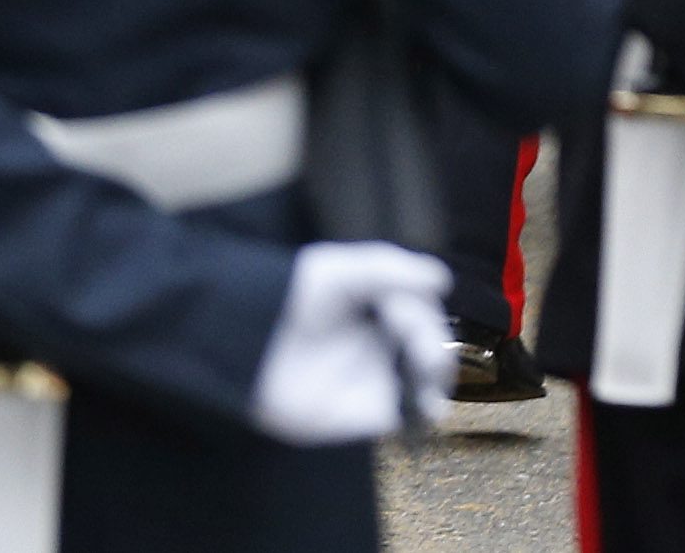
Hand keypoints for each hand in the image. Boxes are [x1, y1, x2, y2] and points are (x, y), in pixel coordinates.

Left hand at [248, 241, 456, 444]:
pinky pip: (403, 415)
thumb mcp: (335, 271)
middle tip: (424, 352)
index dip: (418, 310)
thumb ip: (388, 269)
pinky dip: (421, 412)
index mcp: (377, 304)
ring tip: (430, 378)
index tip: (399, 312)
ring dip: (436, 377)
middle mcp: (381, 341)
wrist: (241, 349)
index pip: (418, 307)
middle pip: (427, 342)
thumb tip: (442, 279)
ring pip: (423, 377)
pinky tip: (428, 408)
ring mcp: (374, 378)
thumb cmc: (284, 300)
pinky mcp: (363, 413)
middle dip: (431, 344)